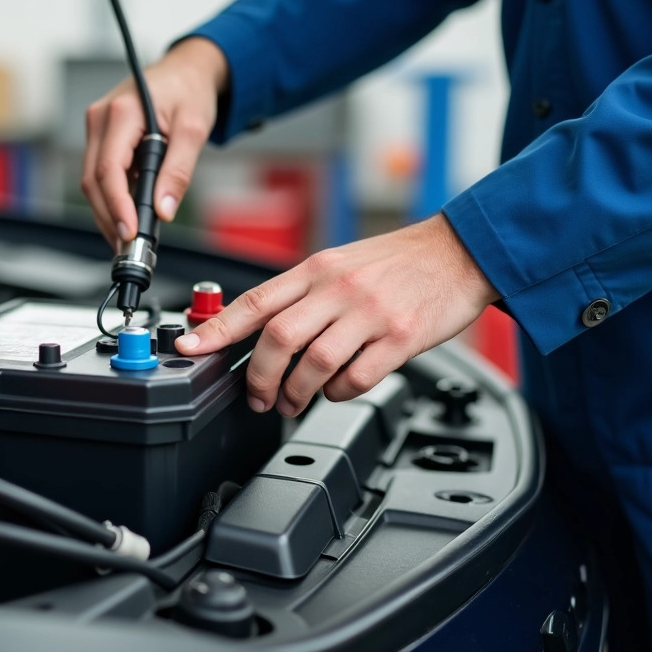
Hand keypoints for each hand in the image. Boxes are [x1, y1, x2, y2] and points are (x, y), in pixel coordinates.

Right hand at [82, 37, 228, 248]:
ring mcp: (97, 127)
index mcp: (122, 112)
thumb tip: (163, 210)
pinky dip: (111, 198)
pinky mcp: (102, 137)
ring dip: (107, 212)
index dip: (117, 206)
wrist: (186, 69)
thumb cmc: (189, 91)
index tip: (130, 232)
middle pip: (93, 180)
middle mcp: (101, 118)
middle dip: (109, 217)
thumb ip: (178, 171)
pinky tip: (126, 216)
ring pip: (92, 181)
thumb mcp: (195, 130)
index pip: (109, 169)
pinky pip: (100, 174)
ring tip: (128, 238)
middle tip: (128, 247)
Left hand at [175, 214, 498, 413]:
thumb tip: (259, 330)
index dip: (215, 329)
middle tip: (256, 396)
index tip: (188, 349)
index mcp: (316, 269)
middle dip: (258, 377)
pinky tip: (337, 390)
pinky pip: (356, 377)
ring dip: (295, 393)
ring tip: (292, 401)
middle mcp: (338, 289)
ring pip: (313, 364)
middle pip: (277, 339)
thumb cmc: (398, 261)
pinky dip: (338, 393)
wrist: (463, 250)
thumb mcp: (340, 263)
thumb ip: (302, 293)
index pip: (255, 301)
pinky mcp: (402, 337)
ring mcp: (370, 313)